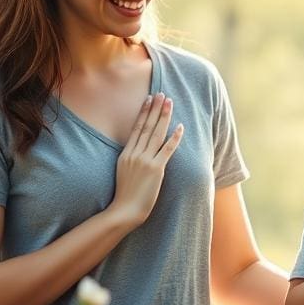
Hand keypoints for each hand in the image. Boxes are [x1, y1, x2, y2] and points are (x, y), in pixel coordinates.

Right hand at [111, 93, 183, 224]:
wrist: (125, 210)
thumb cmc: (125, 194)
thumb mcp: (123, 171)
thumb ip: (130, 158)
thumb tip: (137, 148)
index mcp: (126, 153)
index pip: (136, 128)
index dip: (144, 112)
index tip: (149, 99)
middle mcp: (135, 154)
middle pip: (146, 126)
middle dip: (155, 109)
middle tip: (161, 94)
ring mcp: (145, 161)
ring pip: (156, 134)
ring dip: (164, 117)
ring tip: (169, 103)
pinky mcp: (156, 169)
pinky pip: (167, 150)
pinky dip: (174, 137)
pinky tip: (180, 127)